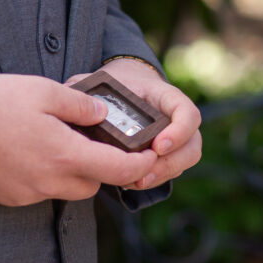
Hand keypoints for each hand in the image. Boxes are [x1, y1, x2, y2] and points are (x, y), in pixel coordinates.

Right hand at [0, 74, 158, 205]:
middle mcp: (51, 181)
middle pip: (94, 185)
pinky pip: (40, 190)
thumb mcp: (42, 91)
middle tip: (97, 143)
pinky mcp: (9, 197)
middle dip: (103, 168)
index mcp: (67, 156)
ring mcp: (29, 193)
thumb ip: (79, 104)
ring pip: (67, 189)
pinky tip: (32, 152)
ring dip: (73, 172)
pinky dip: (45, 175)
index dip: (141, 164)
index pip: (120, 170)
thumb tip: (102, 115)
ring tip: (60, 143)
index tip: (150, 155)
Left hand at [66, 58, 201, 189]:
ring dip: (162, 175)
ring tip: (136, 181)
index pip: (188, 113)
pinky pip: (172, 171)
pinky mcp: (169, 154)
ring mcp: (177, 137)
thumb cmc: (118, 84)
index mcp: (166, 97)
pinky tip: (132, 182)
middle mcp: (178, 119)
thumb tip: (69, 95)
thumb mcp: (105, 80)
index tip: (157, 146)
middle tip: (143, 174)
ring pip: (185, 161)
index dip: (179, 131)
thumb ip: (89, 87)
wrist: (129, 87)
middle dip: (170, 163)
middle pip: (193, 145)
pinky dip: (155, 179)